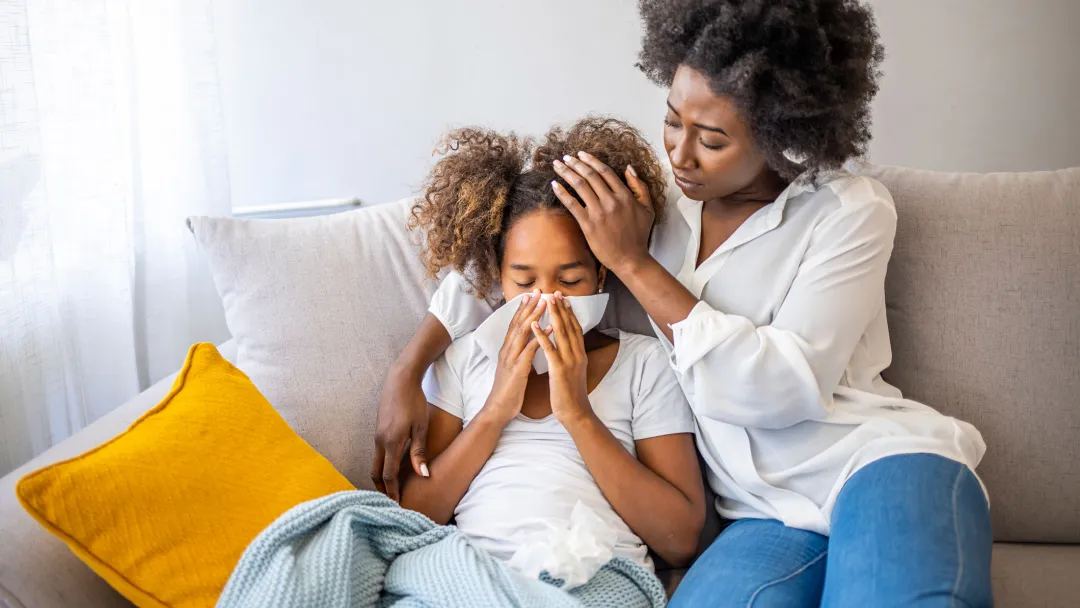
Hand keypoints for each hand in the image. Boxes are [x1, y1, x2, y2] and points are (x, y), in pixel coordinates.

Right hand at [373, 369, 430, 501]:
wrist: (400, 380)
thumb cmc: (414, 402)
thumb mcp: (421, 427)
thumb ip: (419, 452)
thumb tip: (423, 475)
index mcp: (390, 442)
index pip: (389, 475)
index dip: (392, 492)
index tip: (397, 505)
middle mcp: (379, 441)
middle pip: (376, 472)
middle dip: (382, 489)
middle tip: (391, 502)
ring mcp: (377, 435)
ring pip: (375, 463)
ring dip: (381, 477)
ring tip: (391, 489)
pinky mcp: (378, 430)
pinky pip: (378, 453)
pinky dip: (382, 465)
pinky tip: (392, 469)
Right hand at [483, 291, 549, 423]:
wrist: (498, 409)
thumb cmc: (508, 390)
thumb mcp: (513, 367)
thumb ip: (518, 354)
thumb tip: (526, 344)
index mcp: (507, 349)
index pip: (515, 324)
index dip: (522, 308)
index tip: (531, 294)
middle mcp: (507, 350)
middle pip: (518, 323)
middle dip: (528, 305)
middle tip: (538, 290)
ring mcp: (511, 359)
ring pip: (522, 332)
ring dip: (534, 316)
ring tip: (545, 302)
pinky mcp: (517, 370)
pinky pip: (530, 350)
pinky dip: (540, 338)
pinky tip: (551, 329)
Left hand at [531, 293, 591, 426]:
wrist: (575, 412)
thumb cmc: (572, 394)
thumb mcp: (574, 371)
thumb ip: (572, 357)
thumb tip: (569, 347)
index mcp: (579, 354)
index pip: (575, 328)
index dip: (569, 312)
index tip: (563, 298)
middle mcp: (577, 354)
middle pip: (569, 326)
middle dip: (562, 308)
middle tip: (554, 292)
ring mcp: (569, 360)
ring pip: (561, 333)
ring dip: (553, 314)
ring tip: (546, 300)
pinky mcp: (559, 369)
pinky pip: (549, 348)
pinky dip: (542, 335)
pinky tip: (535, 324)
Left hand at [551, 151, 654, 274]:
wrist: (630, 259)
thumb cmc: (639, 235)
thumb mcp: (648, 208)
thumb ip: (639, 186)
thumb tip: (629, 168)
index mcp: (625, 196)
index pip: (605, 172)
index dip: (591, 160)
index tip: (581, 154)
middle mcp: (611, 201)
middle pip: (590, 176)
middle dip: (575, 163)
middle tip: (565, 157)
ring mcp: (599, 213)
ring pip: (580, 186)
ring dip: (566, 172)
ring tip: (557, 165)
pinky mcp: (588, 225)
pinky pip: (572, 204)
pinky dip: (562, 192)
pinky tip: (554, 184)